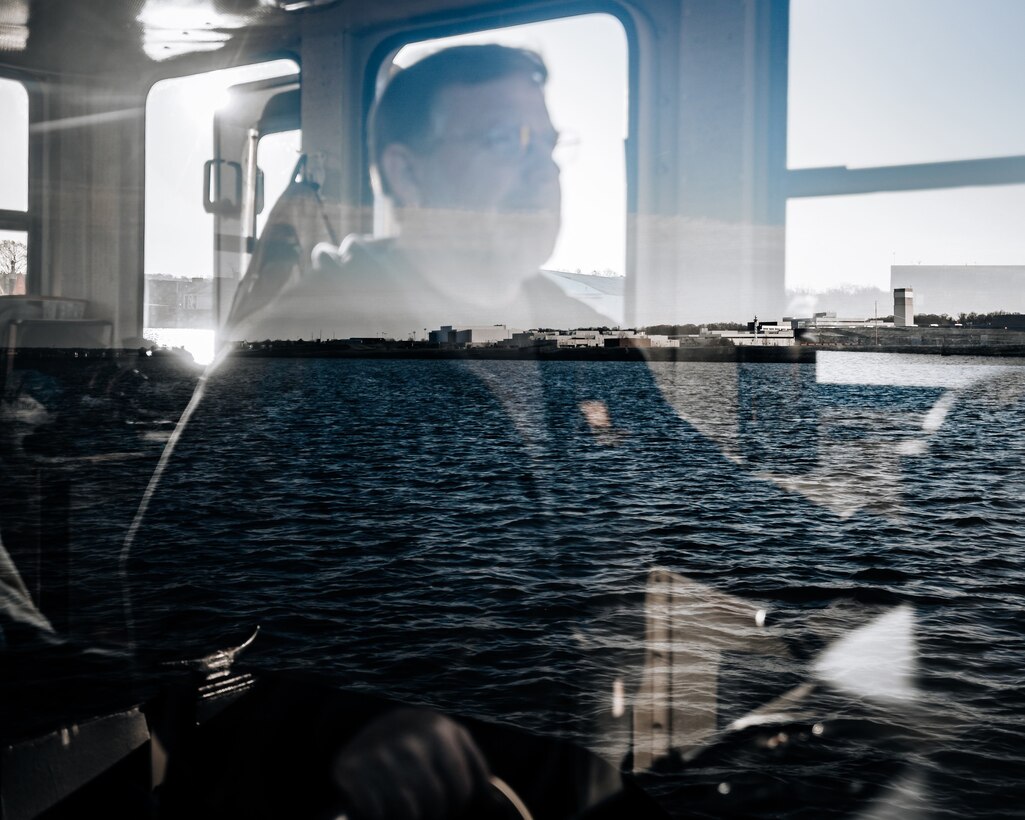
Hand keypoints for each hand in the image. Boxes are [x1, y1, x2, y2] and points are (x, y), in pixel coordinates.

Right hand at [332, 708, 489, 819]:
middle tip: (427, 812)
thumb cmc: (420, 743)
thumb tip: (492, 805)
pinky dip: (382, 818)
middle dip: (433, 814)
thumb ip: (473, 767)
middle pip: (435, 801)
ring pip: (408, 810)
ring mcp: (381, 752)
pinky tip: (383, 809)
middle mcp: (411, 738)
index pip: (461, 787)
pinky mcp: (354, 767)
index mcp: (440, 730)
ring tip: (409, 812)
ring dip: (409, 818)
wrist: (368, 727)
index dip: (457, 806)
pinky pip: (377, 812)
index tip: (449, 806)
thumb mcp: (449, 742)